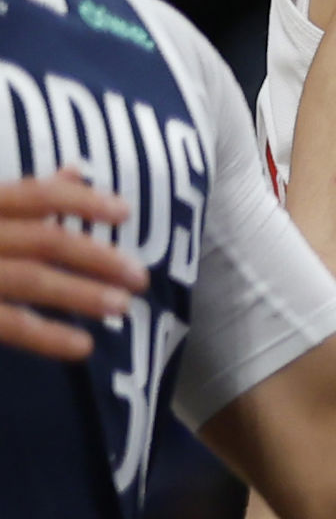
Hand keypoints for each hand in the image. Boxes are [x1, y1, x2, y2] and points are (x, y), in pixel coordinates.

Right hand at [0, 175, 141, 361]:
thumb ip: (18, 194)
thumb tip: (75, 172)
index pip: (34, 195)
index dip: (82, 200)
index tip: (124, 212)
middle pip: (42, 240)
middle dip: (96, 256)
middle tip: (140, 276)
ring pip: (29, 280)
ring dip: (81, 295)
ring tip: (121, 308)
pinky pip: (6, 323)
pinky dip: (46, 335)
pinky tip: (81, 346)